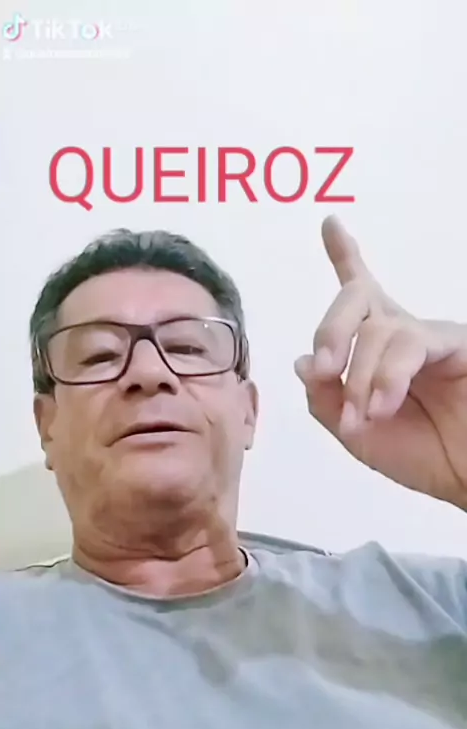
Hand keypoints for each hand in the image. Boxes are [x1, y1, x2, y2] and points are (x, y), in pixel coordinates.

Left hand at [295, 215, 466, 509]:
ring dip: (361, 376)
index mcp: (376, 349)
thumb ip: (326, 399)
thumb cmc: (420, 455)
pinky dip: (387, 376)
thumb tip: (303, 362)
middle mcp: (401, 334)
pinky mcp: (455, 344)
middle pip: (356, 297)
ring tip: (363, 417)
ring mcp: (429, 336)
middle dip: (331, 329)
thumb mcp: (356, 433)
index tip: (330, 224)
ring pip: (378, 329)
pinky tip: (381, 406)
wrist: (465, 478)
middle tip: (324, 368)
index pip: (359, 295)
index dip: (345, 256)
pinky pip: (410, 344)